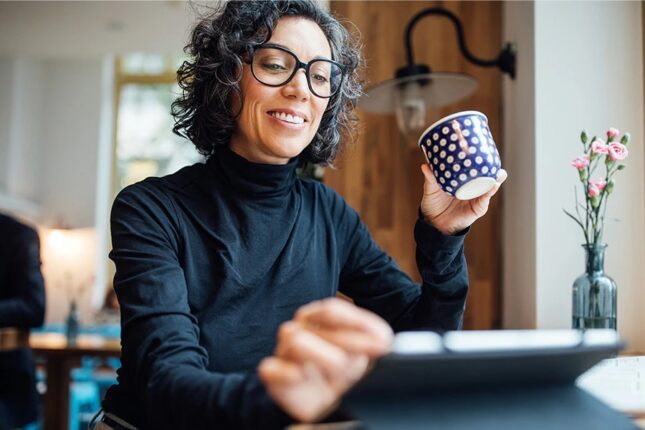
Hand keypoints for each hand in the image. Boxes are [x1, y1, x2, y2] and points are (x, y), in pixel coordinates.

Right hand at [258, 298, 392, 422]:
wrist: (325, 403)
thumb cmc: (345, 370)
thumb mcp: (366, 351)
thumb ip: (375, 338)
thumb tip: (383, 342)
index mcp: (317, 318)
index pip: (330, 310)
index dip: (356, 324)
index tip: (381, 344)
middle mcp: (298, 330)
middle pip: (314, 324)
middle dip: (346, 342)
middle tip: (363, 361)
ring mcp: (284, 353)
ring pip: (295, 341)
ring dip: (323, 357)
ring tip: (340, 373)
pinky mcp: (275, 378)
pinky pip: (270, 368)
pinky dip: (286, 372)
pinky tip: (302, 377)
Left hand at [420, 163, 507, 234]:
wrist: (434, 223)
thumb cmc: (434, 203)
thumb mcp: (431, 189)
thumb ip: (430, 178)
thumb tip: (425, 165)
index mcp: (463, 180)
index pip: (474, 169)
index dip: (481, 160)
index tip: (485, 149)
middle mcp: (472, 187)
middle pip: (486, 176)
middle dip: (493, 168)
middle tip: (495, 159)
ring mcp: (476, 197)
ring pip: (490, 187)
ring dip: (496, 179)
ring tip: (500, 173)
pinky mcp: (478, 208)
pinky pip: (485, 199)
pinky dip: (489, 192)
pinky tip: (492, 186)